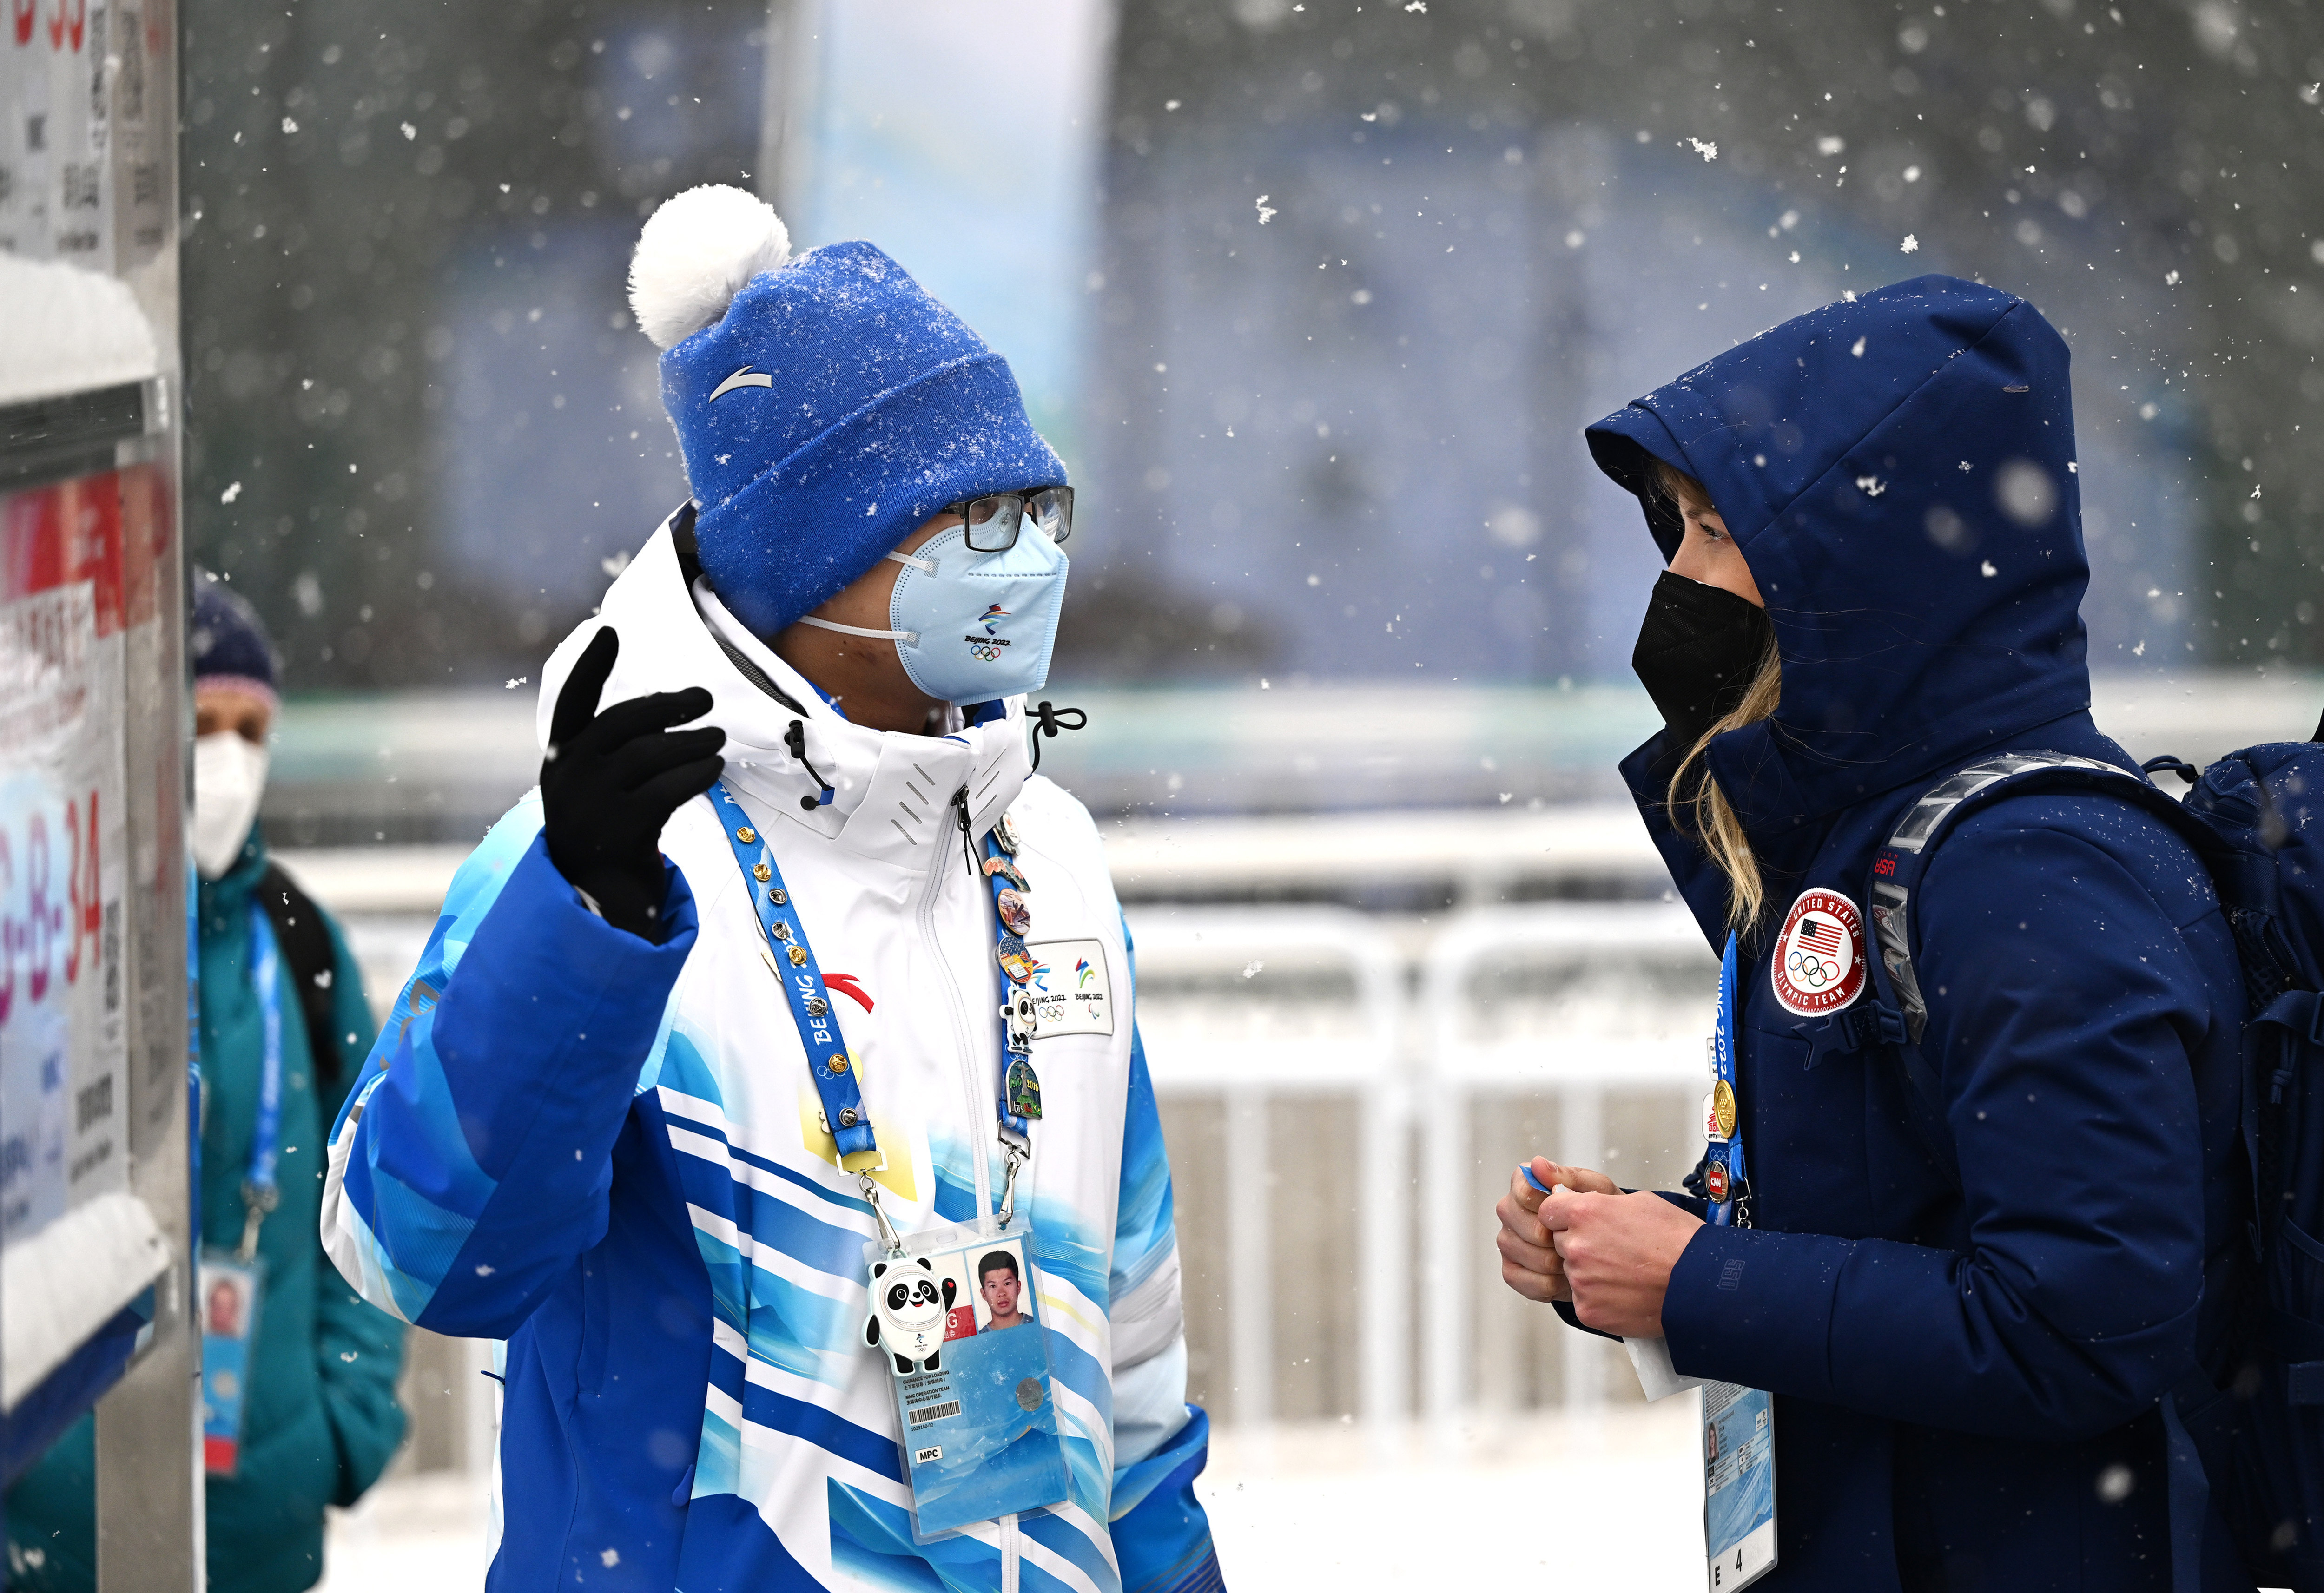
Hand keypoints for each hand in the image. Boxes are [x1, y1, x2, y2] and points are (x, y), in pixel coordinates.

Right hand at [540, 628, 724, 939]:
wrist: (597, 903)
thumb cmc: (607, 833)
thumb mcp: (595, 787)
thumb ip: (614, 750)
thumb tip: (669, 705)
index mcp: (559, 760)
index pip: (573, 703)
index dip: (591, 666)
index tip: (610, 631)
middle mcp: (569, 777)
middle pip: (623, 722)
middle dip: (668, 705)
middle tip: (704, 699)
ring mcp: (592, 805)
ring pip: (651, 754)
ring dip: (693, 742)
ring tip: (717, 739)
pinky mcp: (621, 832)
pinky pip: (668, 789)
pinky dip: (697, 774)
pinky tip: (713, 768)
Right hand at [1496, 1157, 1619, 1303]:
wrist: (1609, 1249)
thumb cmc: (1601, 1214)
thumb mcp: (1596, 1191)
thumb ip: (1568, 1177)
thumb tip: (1537, 1164)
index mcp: (1525, 1186)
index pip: (1524, 1193)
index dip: (1548, 1207)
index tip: (1568, 1215)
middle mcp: (1510, 1212)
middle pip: (1521, 1225)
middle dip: (1554, 1237)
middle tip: (1577, 1241)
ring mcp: (1508, 1241)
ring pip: (1524, 1253)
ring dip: (1556, 1261)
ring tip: (1576, 1260)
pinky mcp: (1511, 1271)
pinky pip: (1525, 1280)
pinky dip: (1551, 1283)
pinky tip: (1566, 1277)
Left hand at [1539, 1183, 1704, 1338]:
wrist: (1701, 1284)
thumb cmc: (1676, 1240)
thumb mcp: (1639, 1202)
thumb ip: (1599, 1201)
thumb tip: (1575, 1199)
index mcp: (1585, 1213)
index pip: (1548, 1211)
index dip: (1564, 1215)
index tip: (1579, 1222)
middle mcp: (1576, 1246)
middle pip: (1560, 1243)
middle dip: (1579, 1244)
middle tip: (1612, 1250)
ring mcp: (1580, 1281)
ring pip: (1571, 1273)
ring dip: (1589, 1272)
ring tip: (1625, 1273)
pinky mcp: (1588, 1310)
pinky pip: (1583, 1300)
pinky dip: (1599, 1298)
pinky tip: (1625, 1293)